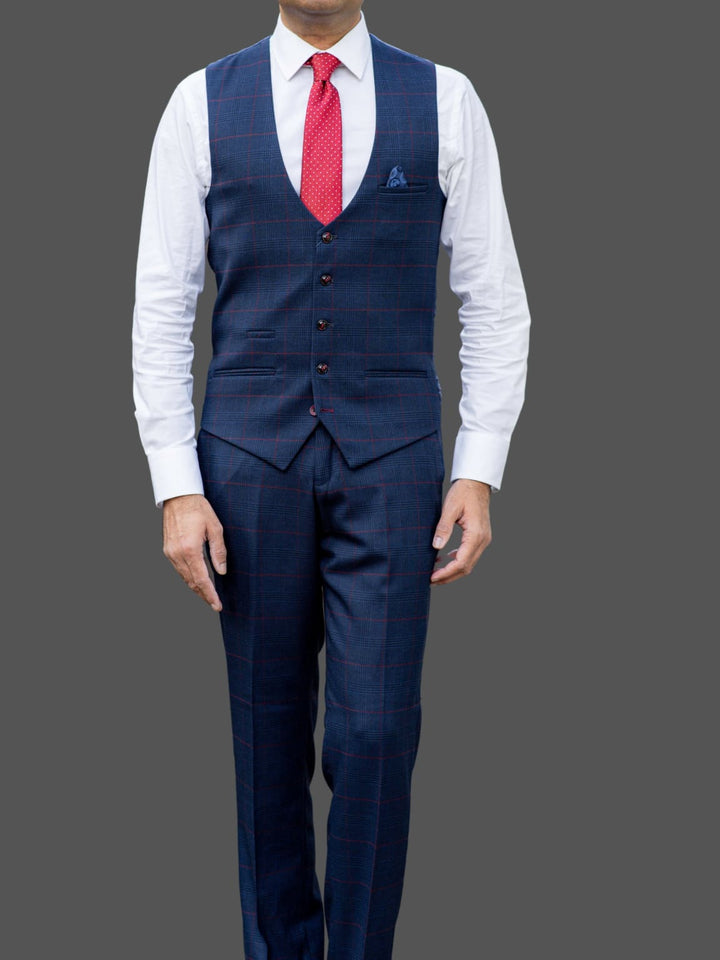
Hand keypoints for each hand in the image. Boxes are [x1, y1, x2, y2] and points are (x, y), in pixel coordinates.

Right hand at [162, 494, 226, 611]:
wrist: (178, 496)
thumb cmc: (198, 509)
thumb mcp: (215, 528)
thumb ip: (218, 552)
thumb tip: (221, 571)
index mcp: (190, 549)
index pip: (201, 579)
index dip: (209, 594)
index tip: (216, 604)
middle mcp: (177, 553)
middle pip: (191, 581)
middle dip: (203, 594)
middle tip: (214, 603)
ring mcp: (170, 552)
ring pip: (184, 577)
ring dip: (195, 587)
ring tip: (207, 594)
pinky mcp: (167, 549)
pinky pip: (179, 568)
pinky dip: (188, 576)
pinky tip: (196, 579)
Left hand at [430, 479, 491, 584]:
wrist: (476, 483)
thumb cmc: (463, 492)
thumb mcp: (450, 508)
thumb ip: (443, 528)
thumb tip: (436, 547)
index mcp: (476, 535)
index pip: (461, 562)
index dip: (446, 573)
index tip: (432, 577)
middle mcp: (483, 540)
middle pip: (466, 567)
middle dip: (448, 576)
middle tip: (430, 580)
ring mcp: (483, 539)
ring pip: (468, 563)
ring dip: (452, 570)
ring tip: (435, 573)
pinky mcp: (480, 537)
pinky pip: (469, 554)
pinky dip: (457, 560)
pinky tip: (445, 559)